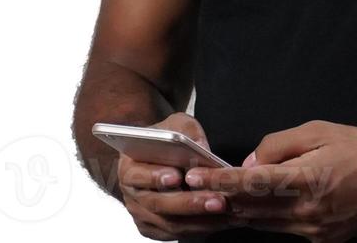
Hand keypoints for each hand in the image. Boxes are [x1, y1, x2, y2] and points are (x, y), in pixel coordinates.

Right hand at [115, 112, 241, 240]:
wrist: (153, 160)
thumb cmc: (163, 141)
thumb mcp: (173, 125)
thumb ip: (185, 131)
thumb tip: (201, 147)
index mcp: (129, 168)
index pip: (138, 175)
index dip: (156, 176)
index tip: (177, 176)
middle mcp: (132, 196)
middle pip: (159, 204)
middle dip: (190, 204)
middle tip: (218, 201)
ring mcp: (143, 216)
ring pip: (171, 224)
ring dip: (201, 221)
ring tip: (227, 211)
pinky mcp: (156, 230)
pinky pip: (178, 234)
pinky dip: (201, 228)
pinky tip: (223, 220)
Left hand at [183, 120, 356, 242]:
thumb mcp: (320, 131)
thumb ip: (280, 145)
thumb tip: (250, 162)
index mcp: (306, 180)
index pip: (251, 182)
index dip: (219, 180)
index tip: (193, 175)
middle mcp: (307, 212)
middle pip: (251, 209)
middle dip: (220, 198)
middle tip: (191, 189)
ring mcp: (315, 231)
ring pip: (263, 224)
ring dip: (238, 212)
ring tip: (212, 199)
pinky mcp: (323, 239)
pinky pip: (283, 229)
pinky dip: (264, 219)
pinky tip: (251, 209)